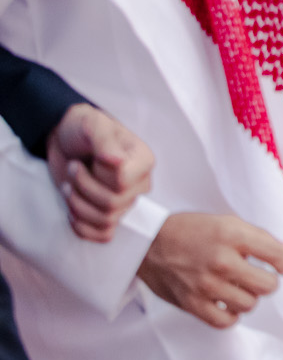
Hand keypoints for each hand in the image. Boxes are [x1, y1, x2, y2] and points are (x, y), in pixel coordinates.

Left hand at [46, 104, 153, 242]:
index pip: (123, 182)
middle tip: (73, 168)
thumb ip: (104, 140)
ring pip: (106, 220)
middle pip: (114, 203)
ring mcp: (124, 201)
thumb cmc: (81, 129)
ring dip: (78, 204)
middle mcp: (139, 184)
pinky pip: (104, 234)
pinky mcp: (108, 215)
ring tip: (69, 185)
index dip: (100, 175)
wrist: (63, 139)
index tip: (92, 157)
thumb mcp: (92, 125)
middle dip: (83, 188)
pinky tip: (72, 211)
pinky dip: (84, 227)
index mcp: (142, 161)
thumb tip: (116, 161)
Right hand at [137, 212, 282, 327]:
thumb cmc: (190, 230)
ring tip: (238, 288)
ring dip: (248, 297)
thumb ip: (259, 238)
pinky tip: (226, 302)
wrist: (148, 243)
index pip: (278, 256)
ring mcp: (206, 285)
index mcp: (233, 235)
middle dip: (268, 282)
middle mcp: (221, 261)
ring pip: (249, 304)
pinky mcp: (191, 304)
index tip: (280, 265)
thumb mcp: (227, 222)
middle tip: (258, 277)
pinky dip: (230, 314)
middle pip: (268, 286)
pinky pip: (225, 321)